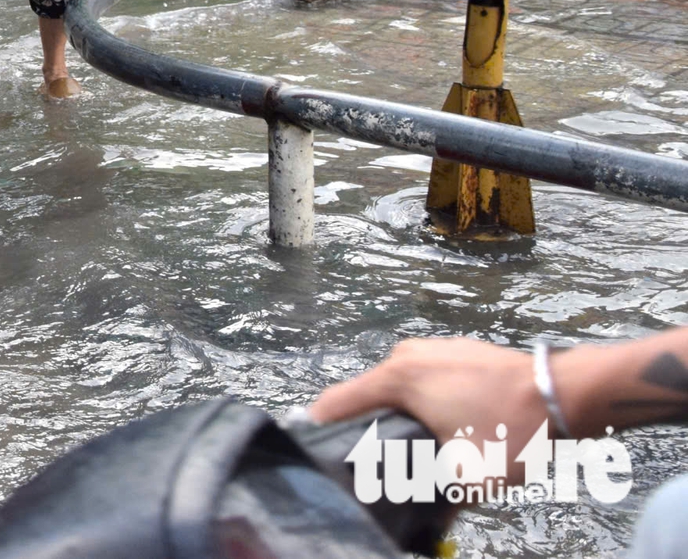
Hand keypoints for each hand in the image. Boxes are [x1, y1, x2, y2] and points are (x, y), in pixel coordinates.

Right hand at [310, 337, 547, 482]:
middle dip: (368, 427)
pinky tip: (448, 425)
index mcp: (397, 379)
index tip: (310, 453)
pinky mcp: (458, 350)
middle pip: (368, 394)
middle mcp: (406, 355)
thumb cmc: (512, 432)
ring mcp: (433, 347)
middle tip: (374, 463)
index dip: (318, 429)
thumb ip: (438, 503)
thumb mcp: (472, 479)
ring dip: (400, 413)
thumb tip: (424, 533)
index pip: (336, 402)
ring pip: (400, 386)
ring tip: (413, 448)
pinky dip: (426, 399)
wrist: (569, 394)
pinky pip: (426, 377)